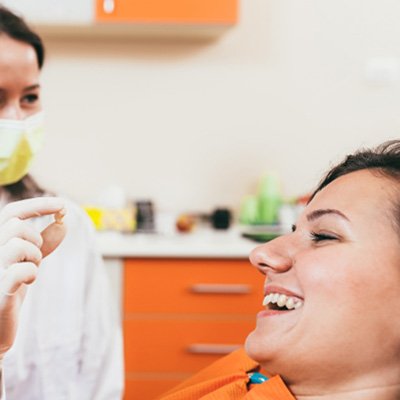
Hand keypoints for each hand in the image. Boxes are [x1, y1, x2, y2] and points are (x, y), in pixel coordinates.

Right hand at [0, 197, 66, 358]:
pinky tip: (28, 281)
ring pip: (17, 245)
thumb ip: (43, 241)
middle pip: (16, 226)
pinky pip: (18, 272)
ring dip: (33, 257)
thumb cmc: (10, 288)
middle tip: (35, 257)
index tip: (63, 205)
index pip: (12, 212)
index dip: (38, 205)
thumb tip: (62, 221)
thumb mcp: (29, 259)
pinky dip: (30, 273)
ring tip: (30, 270)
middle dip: (35, 240)